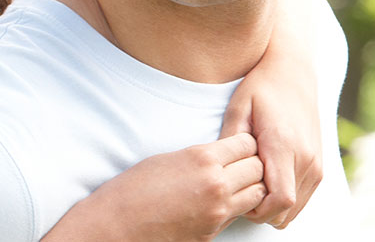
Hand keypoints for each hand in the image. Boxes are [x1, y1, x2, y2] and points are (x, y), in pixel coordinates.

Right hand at [42, 133, 264, 240]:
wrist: (115, 224)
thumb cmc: (131, 190)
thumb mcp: (167, 160)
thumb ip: (201, 157)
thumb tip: (223, 157)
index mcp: (202, 159)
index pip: (247, 144)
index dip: (244, 144)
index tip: (237, 146)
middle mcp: (216, 184)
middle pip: (258, 168)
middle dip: (252, 165)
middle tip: (239, 165)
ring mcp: (217, 211)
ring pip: (258, 194)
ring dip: (250, 188)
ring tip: (233, 185)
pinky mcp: (214, 231)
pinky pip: (238, 215)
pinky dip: (236, 208)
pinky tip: (217, 203)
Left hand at [221, 0, 323, 227]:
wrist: (293, 71)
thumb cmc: (260, 88)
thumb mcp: (238, 110)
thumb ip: (231, 143)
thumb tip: (221, 171)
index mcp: (284, 147)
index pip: (278, 200)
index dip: (255, 210)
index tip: (235, 197)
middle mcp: (307, 159)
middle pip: (285, 210)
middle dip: (259, 212)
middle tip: (236, 193)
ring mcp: (317, 163)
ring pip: (295, 208)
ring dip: (271, 207)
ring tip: (248, 185)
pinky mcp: (320, 164)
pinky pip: (302, 198)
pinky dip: (283, 199)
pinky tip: (262, 182)